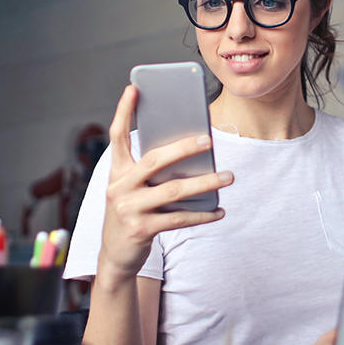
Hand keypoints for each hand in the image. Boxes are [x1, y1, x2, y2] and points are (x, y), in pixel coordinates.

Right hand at [97, 85, 233, 281]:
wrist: (115, 256)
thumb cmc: (131, 214)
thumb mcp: (132, 190)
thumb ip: (151, 173)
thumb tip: (191, 155)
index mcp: (116, 172)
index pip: (117, 136)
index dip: (123, 111)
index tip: (133, 88)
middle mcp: (119, 187)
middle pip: (154, 160)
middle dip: (183, 148)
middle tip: (208, 140)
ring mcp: (129, 209)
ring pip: (173, 190)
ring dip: (205, 182)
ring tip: (228, 176)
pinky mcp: (141, 229)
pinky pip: (179, 219)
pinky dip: (202, 215)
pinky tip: (219, 210)